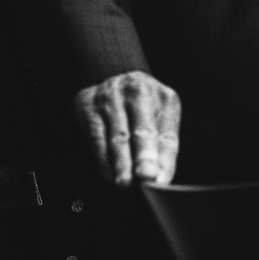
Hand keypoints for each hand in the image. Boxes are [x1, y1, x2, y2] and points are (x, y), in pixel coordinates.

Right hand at [73, 70, 181, 187]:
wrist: (109, 75)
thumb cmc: (140, 104)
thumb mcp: (159, 115)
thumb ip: (161, 145)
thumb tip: (160, 178)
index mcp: (164, 98)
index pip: (168, 134)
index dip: (165, 160)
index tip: (162, 180)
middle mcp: (139, 94)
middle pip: (143, 130)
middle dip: (144, 155)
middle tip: (146, 176)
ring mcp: (112, 99)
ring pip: (118, 136)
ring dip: (122, 163)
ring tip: (125, 184)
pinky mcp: (90, 108)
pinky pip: (97, 137)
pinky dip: (103, 159)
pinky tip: (108, 175)